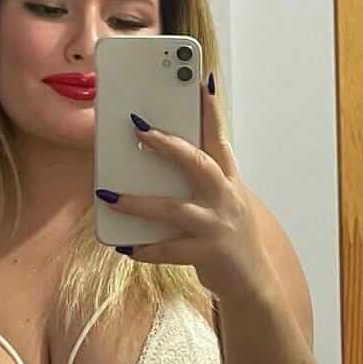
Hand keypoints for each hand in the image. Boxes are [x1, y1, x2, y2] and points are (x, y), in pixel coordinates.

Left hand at [95, 75, 271, 298]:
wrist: (253, 282)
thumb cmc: (228, 236)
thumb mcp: (221, 202)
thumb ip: (198, 180)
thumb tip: (153, 160)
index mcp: (229, 180)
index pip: (218, 137)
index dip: (210, 109)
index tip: (200, 80)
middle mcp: (226, 197)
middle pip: (198, 163)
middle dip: (168, 144)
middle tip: (138, 129)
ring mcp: (217, 226)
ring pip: (175, 208)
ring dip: (139, 202)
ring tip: (109, 194)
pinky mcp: (207, 254)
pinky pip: (169, 249)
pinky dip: (145, 248)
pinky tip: (125, 245)